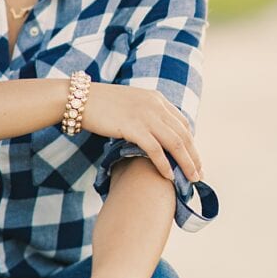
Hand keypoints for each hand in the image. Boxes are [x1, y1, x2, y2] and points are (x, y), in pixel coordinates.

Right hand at [82, 82, 202, 183]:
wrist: (78, 98)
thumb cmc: (99, 104)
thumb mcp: (129, 104)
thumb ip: (144, 114)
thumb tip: (151, 134)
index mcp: (157, 99)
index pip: (182, 123)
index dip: (191, 143)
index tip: (194, 159)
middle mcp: (156, 105)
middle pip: (184, 134)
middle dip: (194, 156)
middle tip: (198, 175)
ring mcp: (145, 115)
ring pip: (175, 143)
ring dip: (186, 163)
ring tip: (190, 179)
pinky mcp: (133, 127)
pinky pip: (155, 149)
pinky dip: (164, 164)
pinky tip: (169, 176)